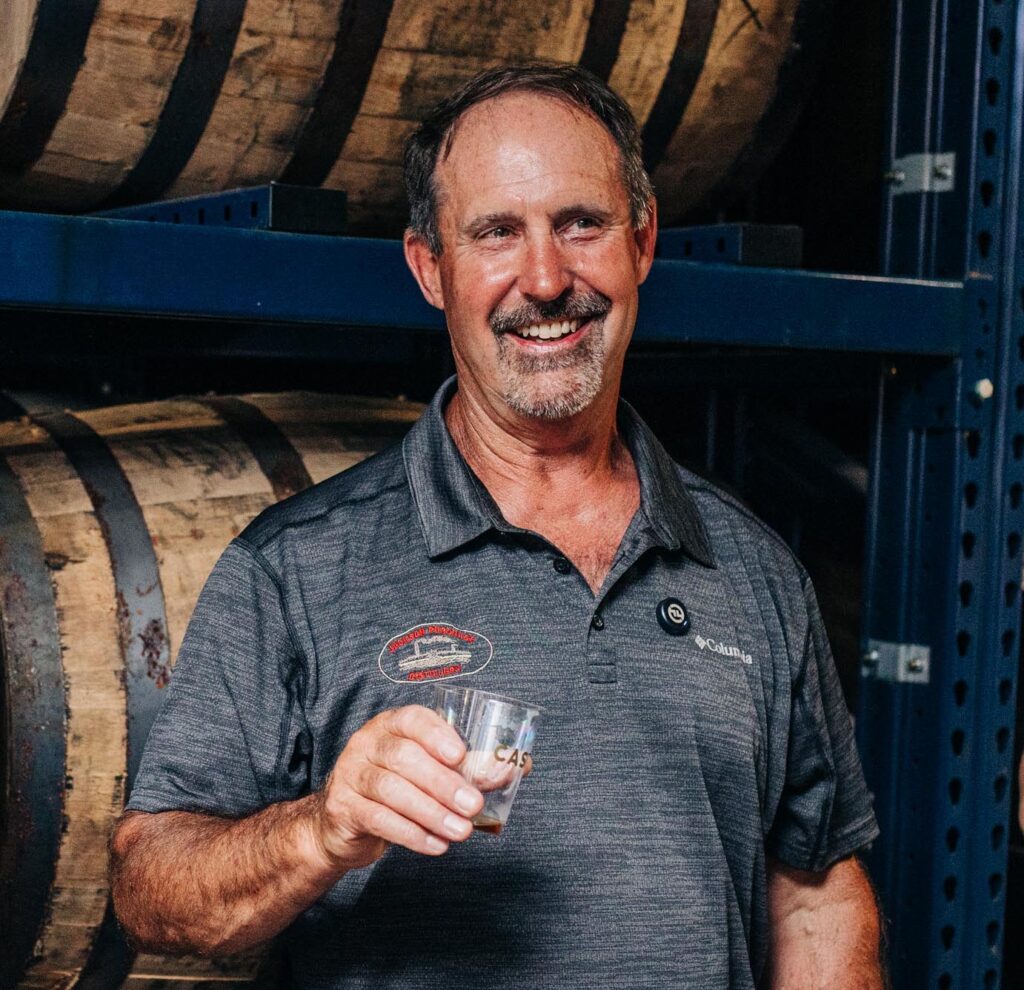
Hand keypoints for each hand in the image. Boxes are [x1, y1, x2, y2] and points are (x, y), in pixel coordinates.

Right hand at [310, 705, 483, 870]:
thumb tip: (516, 767)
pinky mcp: (343, 807)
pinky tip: (436, 844)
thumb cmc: (399, 787)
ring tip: (461, 830)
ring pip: (392, 790)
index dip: (436, 735)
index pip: (412, 719)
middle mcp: (368, 743)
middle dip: (443, 783)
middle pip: (404, 758)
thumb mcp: (429, 770)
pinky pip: (378, 819)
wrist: (344, 821)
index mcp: (392, 724)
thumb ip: (469, 768)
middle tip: (473, 805)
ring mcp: (351, 773)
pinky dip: (412, 834)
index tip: (460, 755)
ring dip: (432, 813)